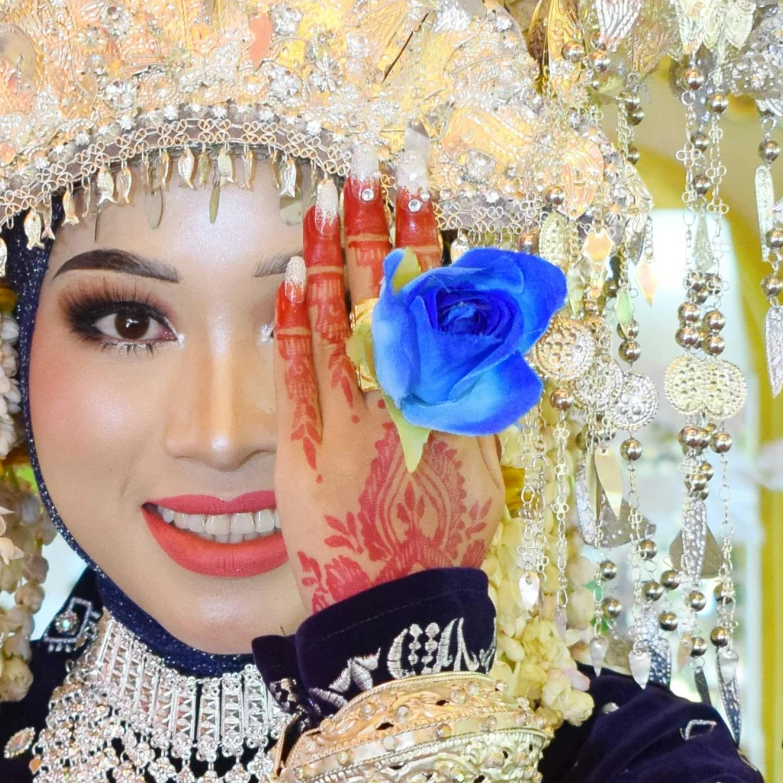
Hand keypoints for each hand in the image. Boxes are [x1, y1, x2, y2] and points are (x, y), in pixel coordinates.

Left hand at [274, 168, 504, 616]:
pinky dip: (296, 319)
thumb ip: (482, 404)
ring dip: (333, 254)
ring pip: (340, 320)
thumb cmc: (444, 545)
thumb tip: (488, 340)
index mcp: (452, 403)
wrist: (399, 613)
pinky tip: (293, 272)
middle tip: (371, 169)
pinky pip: (297, 370)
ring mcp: (351, 421)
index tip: (422, 191)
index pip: (439, 301)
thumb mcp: (484, 471)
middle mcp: (403, 402)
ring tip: (328, 198)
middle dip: (379, 227)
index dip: (426, 242)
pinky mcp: (303, 446)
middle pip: (390, 295)